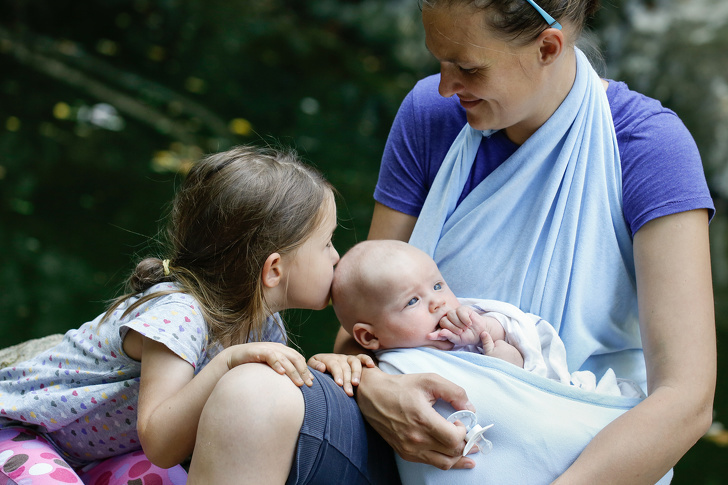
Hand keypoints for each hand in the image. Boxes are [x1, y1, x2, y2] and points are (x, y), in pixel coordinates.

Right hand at [224, 342, 312, 386]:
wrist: (233, 358)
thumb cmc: (253, 366)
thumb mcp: (269, 369)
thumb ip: (280, 373)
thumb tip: (293, 387)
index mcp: (283, 351)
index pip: (299, 359)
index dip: (306, 370)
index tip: (312, 382)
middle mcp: (278, 348)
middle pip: (296, 358)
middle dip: (303, 372)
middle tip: (309, 384)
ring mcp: (268, 348)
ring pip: (286, 358)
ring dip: (293, 371)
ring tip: (299, 383)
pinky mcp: (258, 350)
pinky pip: (271, 356)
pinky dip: (277, 364)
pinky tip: (281, 373)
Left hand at [308, 353, 374, 395]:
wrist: (321, 365)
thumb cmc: (317, 370)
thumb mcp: (311, 367)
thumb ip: (314, 366)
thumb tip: (322, 368)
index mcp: (328, 359)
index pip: (334, 365)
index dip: (337, 374)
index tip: (339, 384)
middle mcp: (339, 357)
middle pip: (345, 367)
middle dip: (347, 380)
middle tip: (348, 392)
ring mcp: (348, 358)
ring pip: (354, 362)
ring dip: (356, 372)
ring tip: (356, 383)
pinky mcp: (355, 360)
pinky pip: (362, 357)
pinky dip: (367, 360)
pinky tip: (372, 366)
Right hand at [357, 368, 476, 469]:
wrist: (372, 396)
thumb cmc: (401, 387)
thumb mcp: (429, 380)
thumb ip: (454, 392)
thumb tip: (470, 408)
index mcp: (423, 420)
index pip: (454, 439)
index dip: (464, 433)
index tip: (460, 423)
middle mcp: (416, 439)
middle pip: (452, 453)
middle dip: (466, 446)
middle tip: (472, 440)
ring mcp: (409, 448)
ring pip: (443, 463)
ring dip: (458, 459)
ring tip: (467, 454)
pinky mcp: (405, 452)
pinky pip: (430, 462)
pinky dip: (442, 459)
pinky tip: (449, 454)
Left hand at [428, 306, 481, 345]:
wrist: (480, 332)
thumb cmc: (467, 336)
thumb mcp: (458, 339)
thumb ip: (449, 336)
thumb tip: (440, 333)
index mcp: (444, 328)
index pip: (437, 330)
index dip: (434, 334)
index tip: (429, 337)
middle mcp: (447, 320)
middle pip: (443, 321)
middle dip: (452, 328)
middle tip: (461, 332)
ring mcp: (454, 313)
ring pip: (451, 315)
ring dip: (459, 323)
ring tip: (465, 328)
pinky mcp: (462, 309)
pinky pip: (459, 311)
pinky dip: (465, 318)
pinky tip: (469, 323)